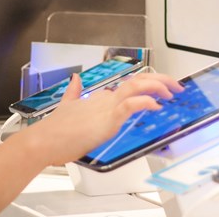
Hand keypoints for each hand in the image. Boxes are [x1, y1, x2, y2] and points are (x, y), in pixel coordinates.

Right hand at [28, 72, 182, 165]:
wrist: (43, 140)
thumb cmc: (54, 130)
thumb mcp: (66, 106)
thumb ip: (72, 91)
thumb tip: (74, 78)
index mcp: (98, 98)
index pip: (127, 85)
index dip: (146, 84)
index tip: (159, 88)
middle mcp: (104, 99)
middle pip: (137, 80)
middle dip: (159, 80)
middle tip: (174, 85)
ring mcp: (106, 108)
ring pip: (137, 86)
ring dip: (157, 86)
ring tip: (171, 91)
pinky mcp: (107, 119)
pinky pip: (131, 105)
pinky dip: (145, 102)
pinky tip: (156, 106)